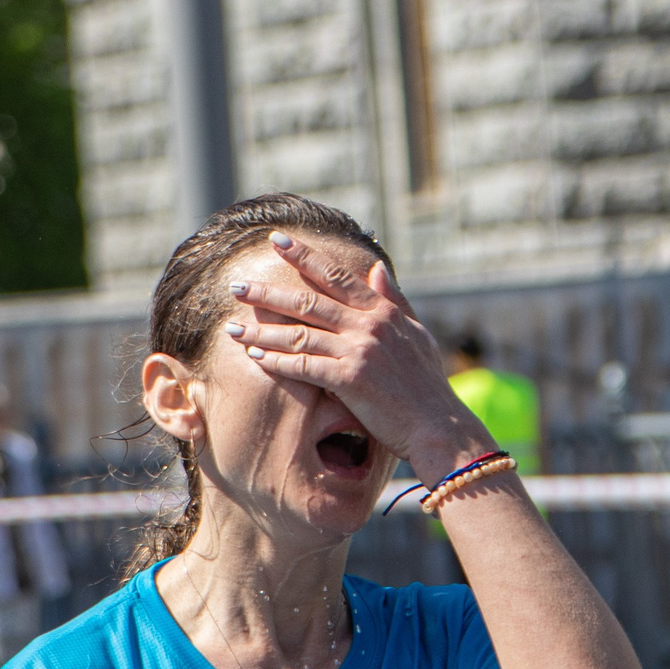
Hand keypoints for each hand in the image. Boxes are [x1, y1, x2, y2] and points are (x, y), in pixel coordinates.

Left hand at [223, 233, 491, 477]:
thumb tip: (377, 268)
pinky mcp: (349, 379)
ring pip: (299, 334)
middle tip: (236, 286)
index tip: (277, 242)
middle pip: (308, 301)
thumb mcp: (416, 334)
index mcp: (382, 311)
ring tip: (231, 328)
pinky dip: (276, 362)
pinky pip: (303, 366)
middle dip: (268, 293)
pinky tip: (253, 358)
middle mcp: (367, 325)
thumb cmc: (427, 386)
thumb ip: (395, 300)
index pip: (336, 276)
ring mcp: (358, 350)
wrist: (437, 426)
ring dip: (261, 331)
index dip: (304, 257)